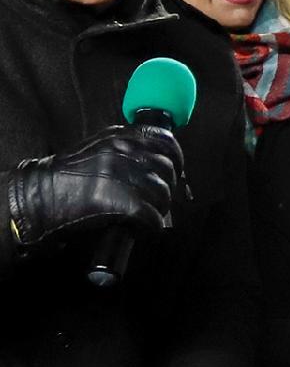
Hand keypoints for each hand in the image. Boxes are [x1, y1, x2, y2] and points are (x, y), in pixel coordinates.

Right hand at [5, 125, 184, 253]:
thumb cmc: (64, 179)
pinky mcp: (125, 203)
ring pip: (163, 194)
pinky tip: (140, 229)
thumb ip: (125, 149)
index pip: (165, 141)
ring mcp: (126, 176)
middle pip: (167, 169)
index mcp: (120, 137)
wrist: (38, 200)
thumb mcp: (97, 149)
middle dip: (165, 187)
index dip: (174, 157)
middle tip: (154, 200)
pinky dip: (150, 227)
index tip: (172, 169)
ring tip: (144, 216)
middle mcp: (126, 152)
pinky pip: (152, 218)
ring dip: (157, 208)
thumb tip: (156, 159)